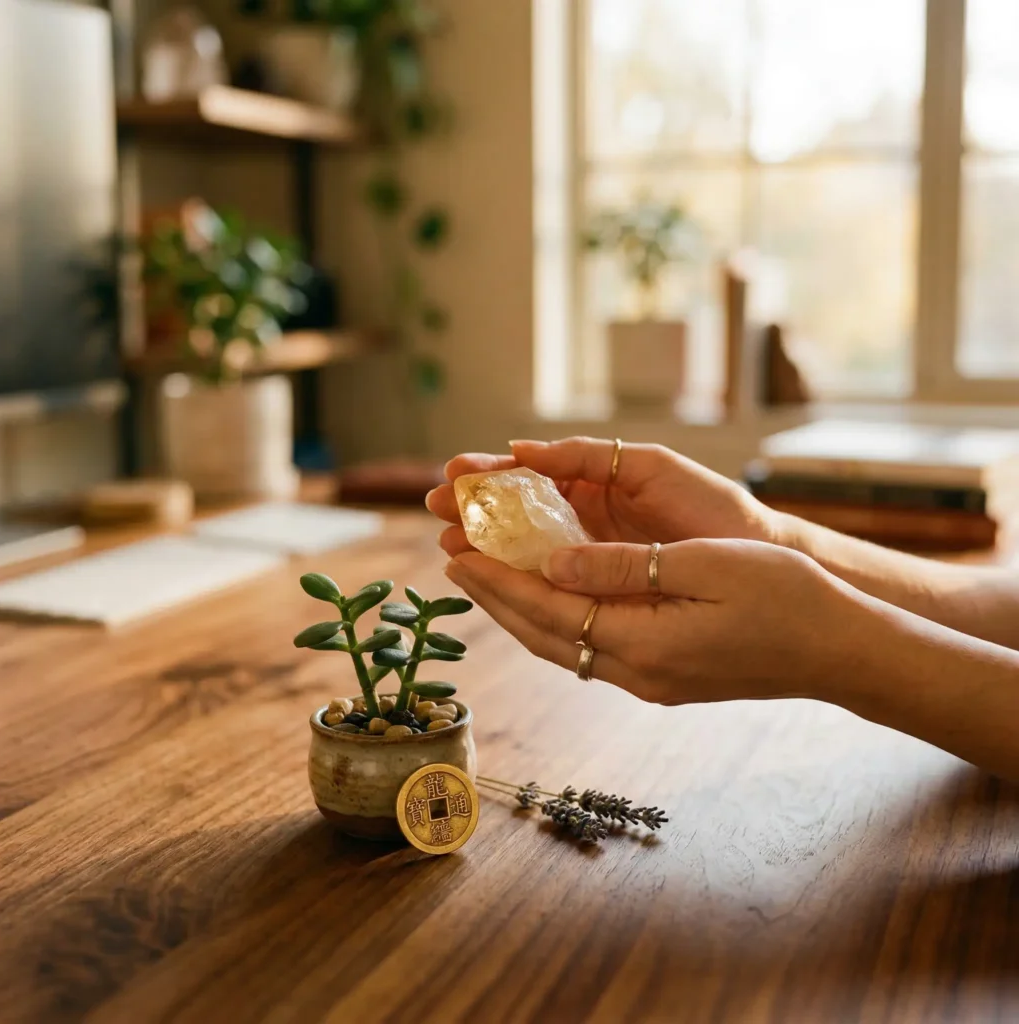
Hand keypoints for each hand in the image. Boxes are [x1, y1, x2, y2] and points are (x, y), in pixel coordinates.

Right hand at [426, 436, 779, 557]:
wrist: (761, 559)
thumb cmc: (712, 505)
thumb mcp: (649, 466)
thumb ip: (587, 457)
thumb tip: (521, 451)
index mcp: (594, 485)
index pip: (529, 479)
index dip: (489, 477)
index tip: (452, 476)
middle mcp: (587, 525)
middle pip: (518, 518)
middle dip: (476, 513)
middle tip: (436, 511)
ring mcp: (594, 562)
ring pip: (528, 556)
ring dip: (489, 549)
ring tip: (451, 545)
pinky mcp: (605, 597)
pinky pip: (556, 591)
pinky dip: (523, 585)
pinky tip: (493, 581)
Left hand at [444, 538, 872, 704]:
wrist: (841, 649)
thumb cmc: (786, 596)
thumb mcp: (704, 566)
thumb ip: (623, 568)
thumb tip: (552, 562)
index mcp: (644, 643)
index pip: (548, 608)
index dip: (498, 579)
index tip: (456, 551)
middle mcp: (638, 672)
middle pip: (543, 634)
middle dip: (495, 595)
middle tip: (453, 558)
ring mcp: (650, 681)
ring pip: (562, 646)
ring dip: (519, 611)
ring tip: (485, 577)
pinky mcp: (664, 679)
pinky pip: (588, 649)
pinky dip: (555, 622)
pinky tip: (547, 600)